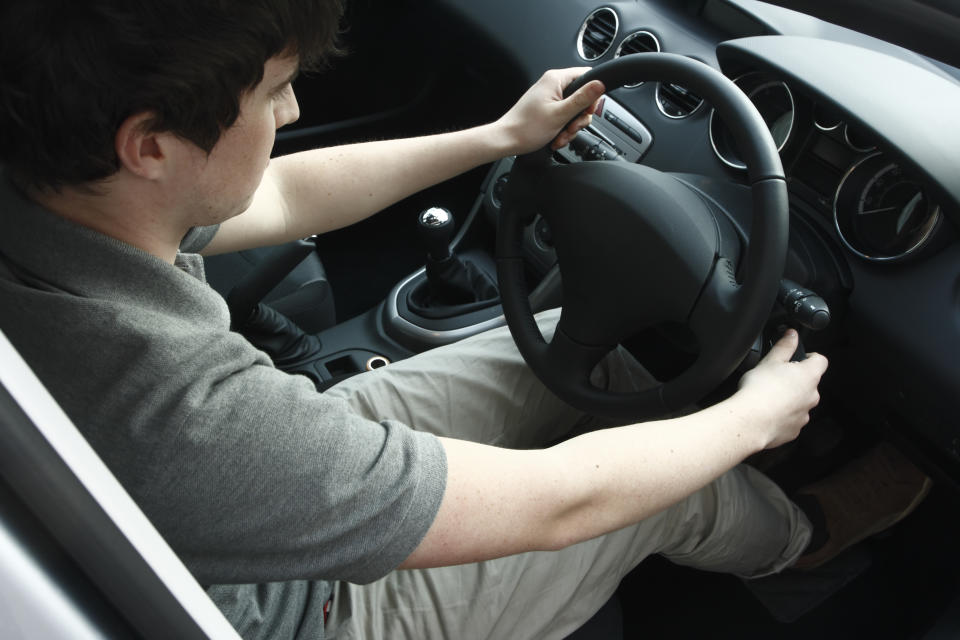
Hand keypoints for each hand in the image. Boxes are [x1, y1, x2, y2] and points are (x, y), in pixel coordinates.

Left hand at [495, 68, 604, 155]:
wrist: (507, 140)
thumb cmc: (526, 128)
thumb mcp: (560, 114)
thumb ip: (582, 98)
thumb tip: (600, 84)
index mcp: (555, 79)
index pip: (586, 75)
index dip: (592, 94)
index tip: (588, 110)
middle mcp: (552, 85)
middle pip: (582, 97)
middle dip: (579, 118)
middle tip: (571, 127)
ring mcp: (550, 98)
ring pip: (574, 110)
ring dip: (571, 127)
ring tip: (560, 136)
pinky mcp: (547, 109)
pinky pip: (564, 117)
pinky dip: (563, 130)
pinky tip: (556, 138)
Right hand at [735, 329, 828, 448]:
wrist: (751, 421)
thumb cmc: (760, 390)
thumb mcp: (770, 360)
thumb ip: (785, 346)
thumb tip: (792, 334)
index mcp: (809, 376)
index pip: (820, 360)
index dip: (809, 356)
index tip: (797, 357)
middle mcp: (812, 396)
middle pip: (809, 383)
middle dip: (795, 379)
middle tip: (774, 377)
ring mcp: (804, 415)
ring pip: (800, 402)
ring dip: (789, 398)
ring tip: (768, 396)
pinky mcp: (794, 430)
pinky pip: (791, 419)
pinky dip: (782, 415)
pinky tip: (766, 412)